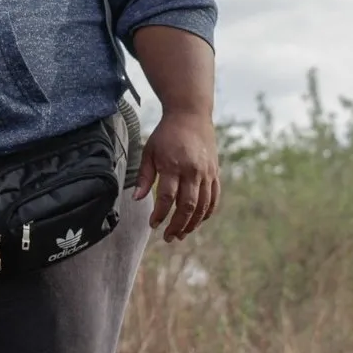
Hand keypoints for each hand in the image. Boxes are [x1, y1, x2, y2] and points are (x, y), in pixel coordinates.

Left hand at [134, 111, 219, 242]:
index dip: (160, 214)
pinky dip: (207, 213)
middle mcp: (192, 171)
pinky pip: (214, 198)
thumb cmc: (166, 134)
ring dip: (192, 224)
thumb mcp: (150, 151)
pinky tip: (197, 222)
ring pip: (202, 206)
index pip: (167, 197)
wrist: (191, 115)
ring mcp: (206, 173)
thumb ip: (144, 176)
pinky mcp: (214, 173)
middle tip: (168, 237)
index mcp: (173, 165)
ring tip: (181, 234)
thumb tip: (137, 198)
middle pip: (187, 206)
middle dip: (177, 225)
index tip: (153, 224)